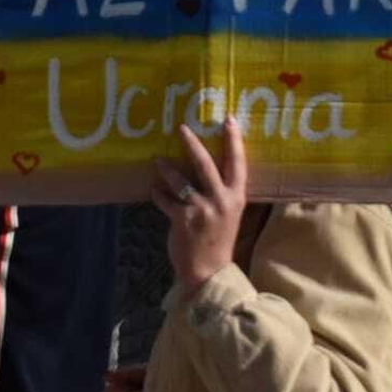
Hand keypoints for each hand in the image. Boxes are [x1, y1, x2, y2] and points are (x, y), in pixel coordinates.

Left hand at [151, 118, 246, 295]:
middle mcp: (221, 200)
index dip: (234, 141)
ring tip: (157, 159)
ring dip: (166, 168)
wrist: (209, 272)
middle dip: (192, 144)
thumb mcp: (230, 215)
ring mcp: (201, 209)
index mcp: (236, 197)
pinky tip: (153, 189)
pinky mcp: (183, 219)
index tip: (229, 120)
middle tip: (181, 128)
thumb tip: (209, 170)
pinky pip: (166, 199)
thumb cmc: (219, 241)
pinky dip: (158, 193)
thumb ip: (223, 194)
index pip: (238, 164)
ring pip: (180, 180)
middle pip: (205, 164)